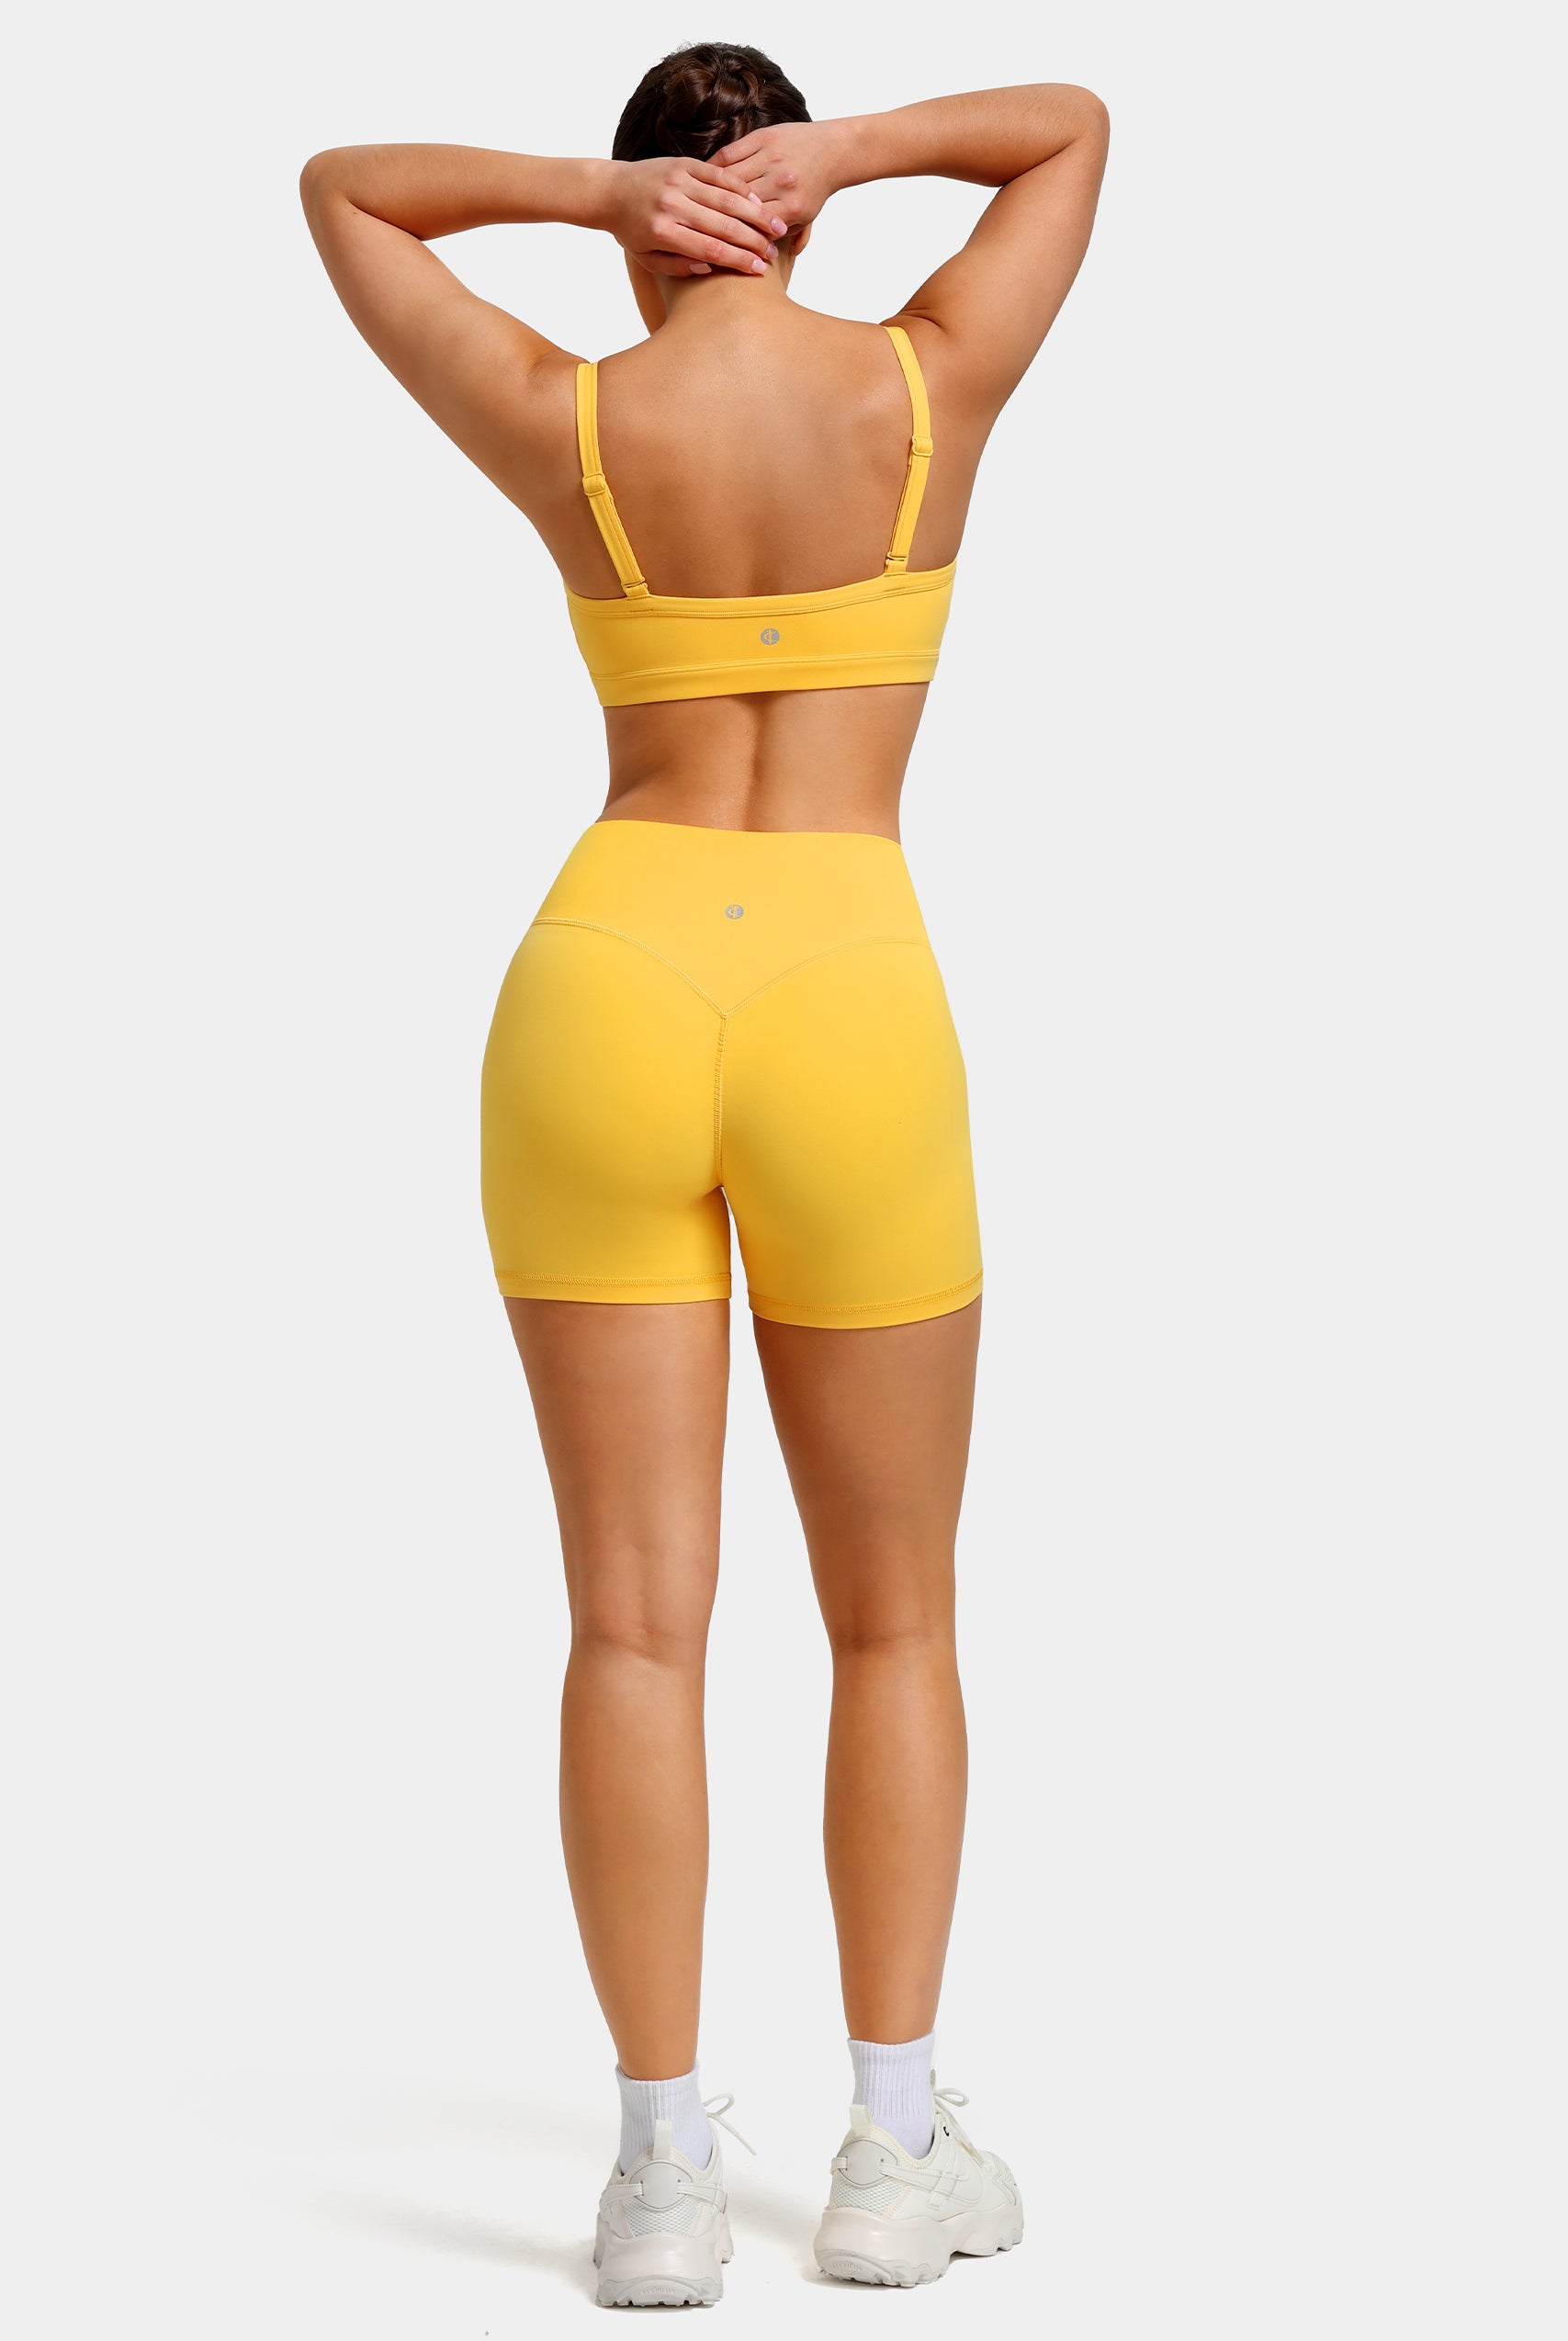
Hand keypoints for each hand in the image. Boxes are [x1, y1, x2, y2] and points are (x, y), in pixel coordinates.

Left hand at [606, 155, 786, 277]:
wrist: (610, 189)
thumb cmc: (630, 231)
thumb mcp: (648, 258)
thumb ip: (678, 267)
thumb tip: (711, 267)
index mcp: (663, 231)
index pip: (709, 248)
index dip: (738, 260)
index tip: (759, 270)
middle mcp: (671, 204)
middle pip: (722, 224)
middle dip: (753, 240)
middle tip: (774, 252)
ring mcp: (678, 180)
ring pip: (725, 198)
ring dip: (754, 214)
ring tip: (776, 228)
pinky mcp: (684, 164)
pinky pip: (718, 175)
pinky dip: (739, 188)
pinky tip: (757, 201)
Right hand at [709, 121, 846, 235]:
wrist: (831, 149)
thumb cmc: (815, 187)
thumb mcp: (808, 218)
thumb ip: (793, 239)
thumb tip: (772, 259)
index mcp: (791, 207)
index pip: (753, 227)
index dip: (733, 235)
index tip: (717, 240)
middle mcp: (781, 182)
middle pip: (739, 204)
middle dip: (718, 215)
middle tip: (699, 222)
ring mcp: (771, 158)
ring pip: (730, 179)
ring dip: (711, 191)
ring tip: (696, 202)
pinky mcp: (762, 138)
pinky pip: (728, 154)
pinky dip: (713, 167)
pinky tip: (703, 178)